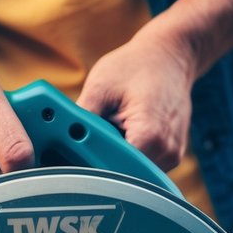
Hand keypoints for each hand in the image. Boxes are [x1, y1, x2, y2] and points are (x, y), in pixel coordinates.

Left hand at [77, 26, 200, 171]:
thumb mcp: (101, 85)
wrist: (170, 56)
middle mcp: (165, 152)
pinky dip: (130, 155)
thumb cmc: (137, 66)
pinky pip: (144, 166)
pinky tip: (122, 136)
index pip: (115, 173)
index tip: (74, 160)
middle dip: (102, 164)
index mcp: (149, 136)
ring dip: (117, 161)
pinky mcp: (171, 154)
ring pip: (135, 174)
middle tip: (88, 144)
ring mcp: (171, 156)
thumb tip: (60, 141)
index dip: (91, 169)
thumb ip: (83, 117)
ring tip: (109, 135)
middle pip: (125, 176)